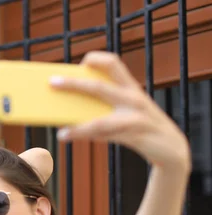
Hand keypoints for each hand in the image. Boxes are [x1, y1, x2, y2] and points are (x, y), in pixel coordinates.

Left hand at [51, 51, 190, 172]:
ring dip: (77, 125)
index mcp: (129, 87)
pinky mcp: (136, 135)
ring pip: (100, 120)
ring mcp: (136, 117)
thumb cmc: (139, 127)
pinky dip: (84, 136)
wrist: (171, 147)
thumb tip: (66, 112)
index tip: (79, 62)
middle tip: (52, 82)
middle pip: (100, 87)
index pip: (113, 64)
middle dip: (74, 84)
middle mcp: (133, 98)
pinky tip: (67, 136)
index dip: (96, 59)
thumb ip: (100, 109)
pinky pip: (105, 136)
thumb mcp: (123, 113)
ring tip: (58, 127)